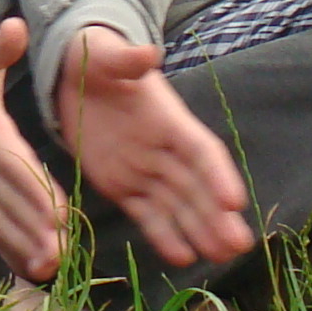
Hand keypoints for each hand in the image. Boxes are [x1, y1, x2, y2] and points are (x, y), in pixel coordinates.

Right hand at [0, 18, 66, 281]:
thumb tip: (15, 27)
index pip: (12, 163)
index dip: (34, 188)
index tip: (57, 212)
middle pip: (9, 201)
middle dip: (33, 228)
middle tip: (60, 253)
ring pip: (1, 221)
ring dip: (24, 246)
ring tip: (51, 269)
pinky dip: (11, 251)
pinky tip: (35, 272)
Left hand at [50, 26, 252, 270]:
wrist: (73, 76)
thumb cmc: (94, 59)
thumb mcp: (104, 55)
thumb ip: (125, 60)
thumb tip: (148, 52)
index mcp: (169, 118)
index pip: (200, 150)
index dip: (218, 174)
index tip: (235, 201)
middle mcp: (164, 149)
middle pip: (196, 186)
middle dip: (217, 216)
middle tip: (239, 246)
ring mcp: (144, 170)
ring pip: (177, 206)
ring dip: (199, 231)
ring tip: (221, 258)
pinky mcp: (122, 186)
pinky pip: (145, 214)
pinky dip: (163, 235)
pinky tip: (181, 258)